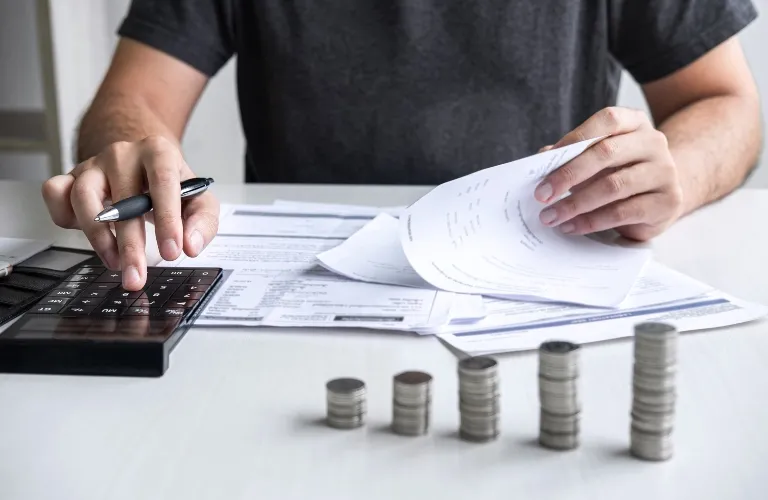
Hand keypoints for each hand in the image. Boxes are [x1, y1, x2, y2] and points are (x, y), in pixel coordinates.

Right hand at [42, 135, 219, 289]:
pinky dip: (62, 214)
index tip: (172, 251)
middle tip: (136, 275)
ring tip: (114, 262)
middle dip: (130, 244)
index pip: (163, 182)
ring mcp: (94, 165)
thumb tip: (191, 245)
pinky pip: (55, 192)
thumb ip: (202, 222)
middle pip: (122, 198)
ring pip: (82, 196)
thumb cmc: (172, 183)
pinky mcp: (72, 177)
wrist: (145, 161)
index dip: (167, 219)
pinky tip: (82, 232)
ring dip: (97, 236)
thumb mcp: (199, 198)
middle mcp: (123, 155)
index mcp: (159, 153)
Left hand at [534, 107, 683, 240]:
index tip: (545, 161)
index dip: (575, 138)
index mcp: (635, 123)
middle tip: (542, 194)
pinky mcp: (667, 202)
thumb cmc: (620, 173)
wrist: (661, 197)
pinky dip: (592, 221)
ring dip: (576, 203)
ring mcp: (664, 172)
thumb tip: (541, 160)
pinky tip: (572, 226)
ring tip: (551, 216)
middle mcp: (653, 143)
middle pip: (607, 153)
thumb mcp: (597, 159)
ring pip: (614, 186)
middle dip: (568, 175)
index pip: (607, 120)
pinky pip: (623, 212)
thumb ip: (572, 155)